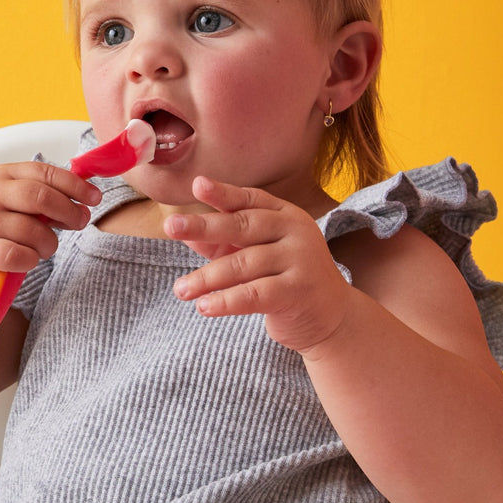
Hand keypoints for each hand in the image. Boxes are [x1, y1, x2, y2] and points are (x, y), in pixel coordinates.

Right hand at [0, 161, 100, 283]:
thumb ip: (42, 191)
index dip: (75, 185)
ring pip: (33, 231)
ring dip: (49, 243)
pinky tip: (28, 258)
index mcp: (2, 174)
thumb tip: (86, 197)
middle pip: (41, 197)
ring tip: (46, 247)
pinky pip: (17, 256)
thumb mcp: (9, 195)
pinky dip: (30, 259)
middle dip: (69, 211)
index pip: (45, 173)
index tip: (95, 197)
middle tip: (80, 222)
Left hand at [164, 177, 350, 352]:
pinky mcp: (298, 291)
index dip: (223, 193)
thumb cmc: (284, 279)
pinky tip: (204, 307)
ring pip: (243, 264)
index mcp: (284, 214)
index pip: (250, 199)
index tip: (197, 185)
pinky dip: (226, 301)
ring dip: (206, 278)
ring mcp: (300, 259)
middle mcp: (295, 230)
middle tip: (171, 227)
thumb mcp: (254, 255)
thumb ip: (223, 243)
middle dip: (204, 226)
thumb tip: (186, 233)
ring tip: (180, 290)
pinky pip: (255, 294)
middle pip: (243, 225)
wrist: (331, 317)